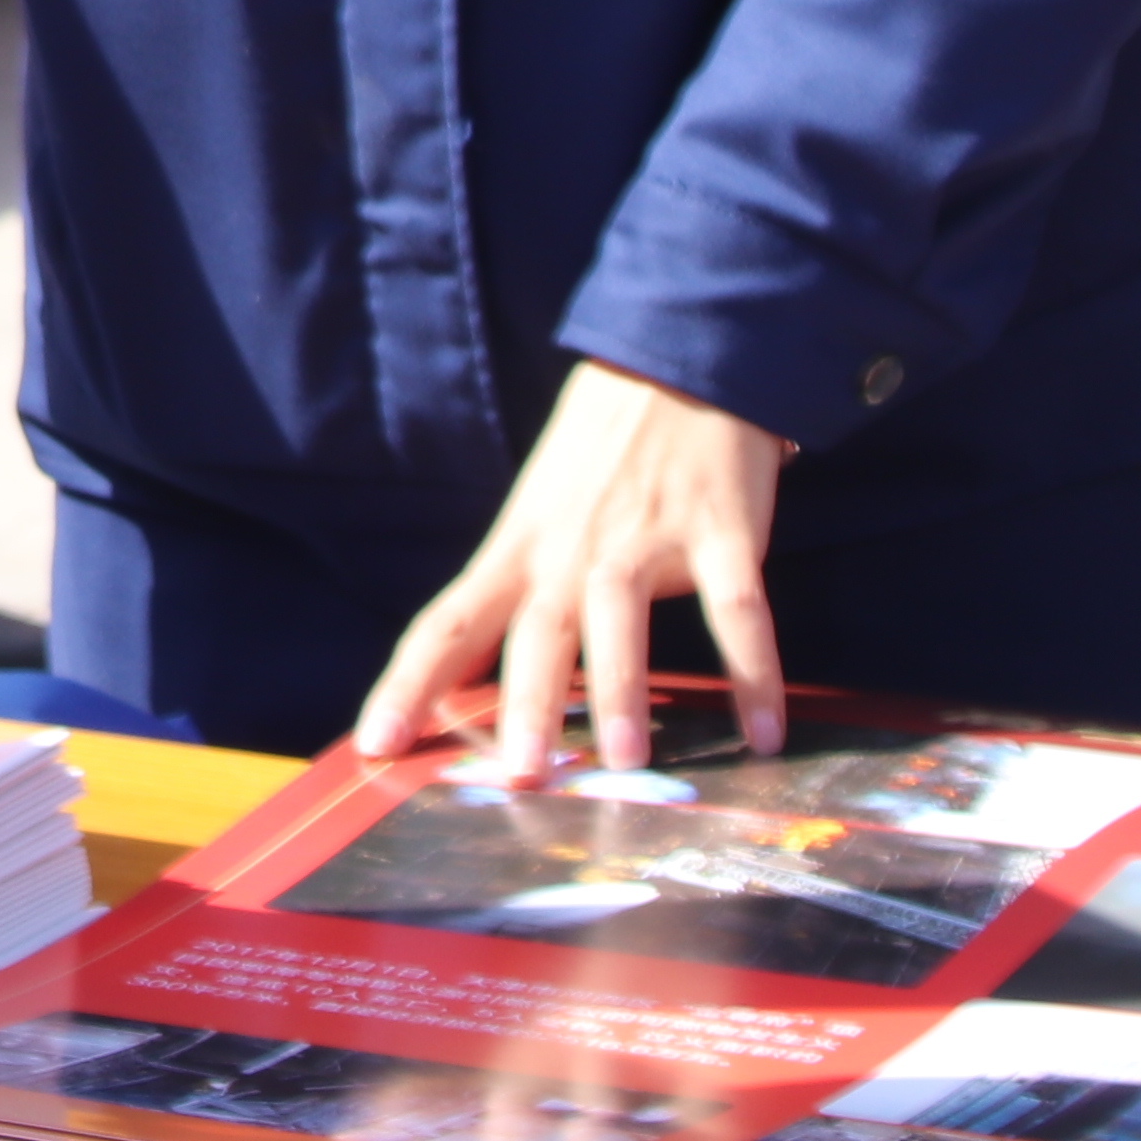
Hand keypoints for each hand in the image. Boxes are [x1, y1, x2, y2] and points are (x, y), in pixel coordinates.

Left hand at [352, 360, 796, 781]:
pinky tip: (765, 732)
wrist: (675, 364)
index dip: (408, 685)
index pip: (447, 623)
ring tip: (625, 761)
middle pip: (536, 632)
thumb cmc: (596, 457)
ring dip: (624, 689)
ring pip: (623, 619)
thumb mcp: (535, 515)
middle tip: (519, 776)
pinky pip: (738, 612)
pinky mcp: (720, 533)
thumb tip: (465, 684)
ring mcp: (646, 539)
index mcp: (517, 549)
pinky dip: (754, 674)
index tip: (375, 745)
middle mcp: (572, 549)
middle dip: (525, 704)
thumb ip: (511, 593)